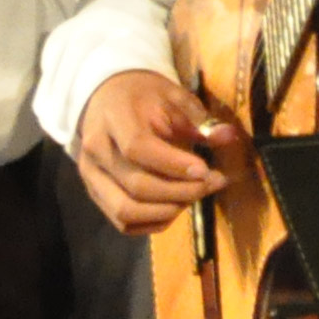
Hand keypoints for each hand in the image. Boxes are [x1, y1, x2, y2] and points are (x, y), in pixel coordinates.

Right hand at [76, 68, 233, 232]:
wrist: (107, 98)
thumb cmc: (144, 96)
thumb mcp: (173, 96)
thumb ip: (199, 119)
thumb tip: (228, 136)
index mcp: (113, 117)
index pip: (137, 148)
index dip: (173, 165)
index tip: (205, 170)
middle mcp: (95, 150)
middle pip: (136, 185)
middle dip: (180, 192)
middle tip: (212, 183)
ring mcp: (90, 176)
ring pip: (126, 211)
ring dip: (167, 211)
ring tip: (194, 195)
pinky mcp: (95, 195)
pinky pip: (124, 223)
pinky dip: (153, 223)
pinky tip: (176, 206)